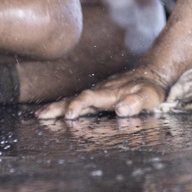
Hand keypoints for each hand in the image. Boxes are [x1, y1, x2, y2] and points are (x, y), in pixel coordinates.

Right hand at [36, 67, 168, 119]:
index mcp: (110, 93)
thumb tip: (121, 109)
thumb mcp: (148, 96)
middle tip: (42, 116)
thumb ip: (136, 102)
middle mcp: (100, 92)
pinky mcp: (98, 96)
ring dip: (58, 107)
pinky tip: (54, 112)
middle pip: (76, 98)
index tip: (69, 114)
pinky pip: (79, 101)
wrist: (151, 74)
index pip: (90, 98)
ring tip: (40, 115)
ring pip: (75, 99)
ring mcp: (98, 93)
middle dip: (59, 107)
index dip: (79, 105)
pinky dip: (65, 105)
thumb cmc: (150, 88)